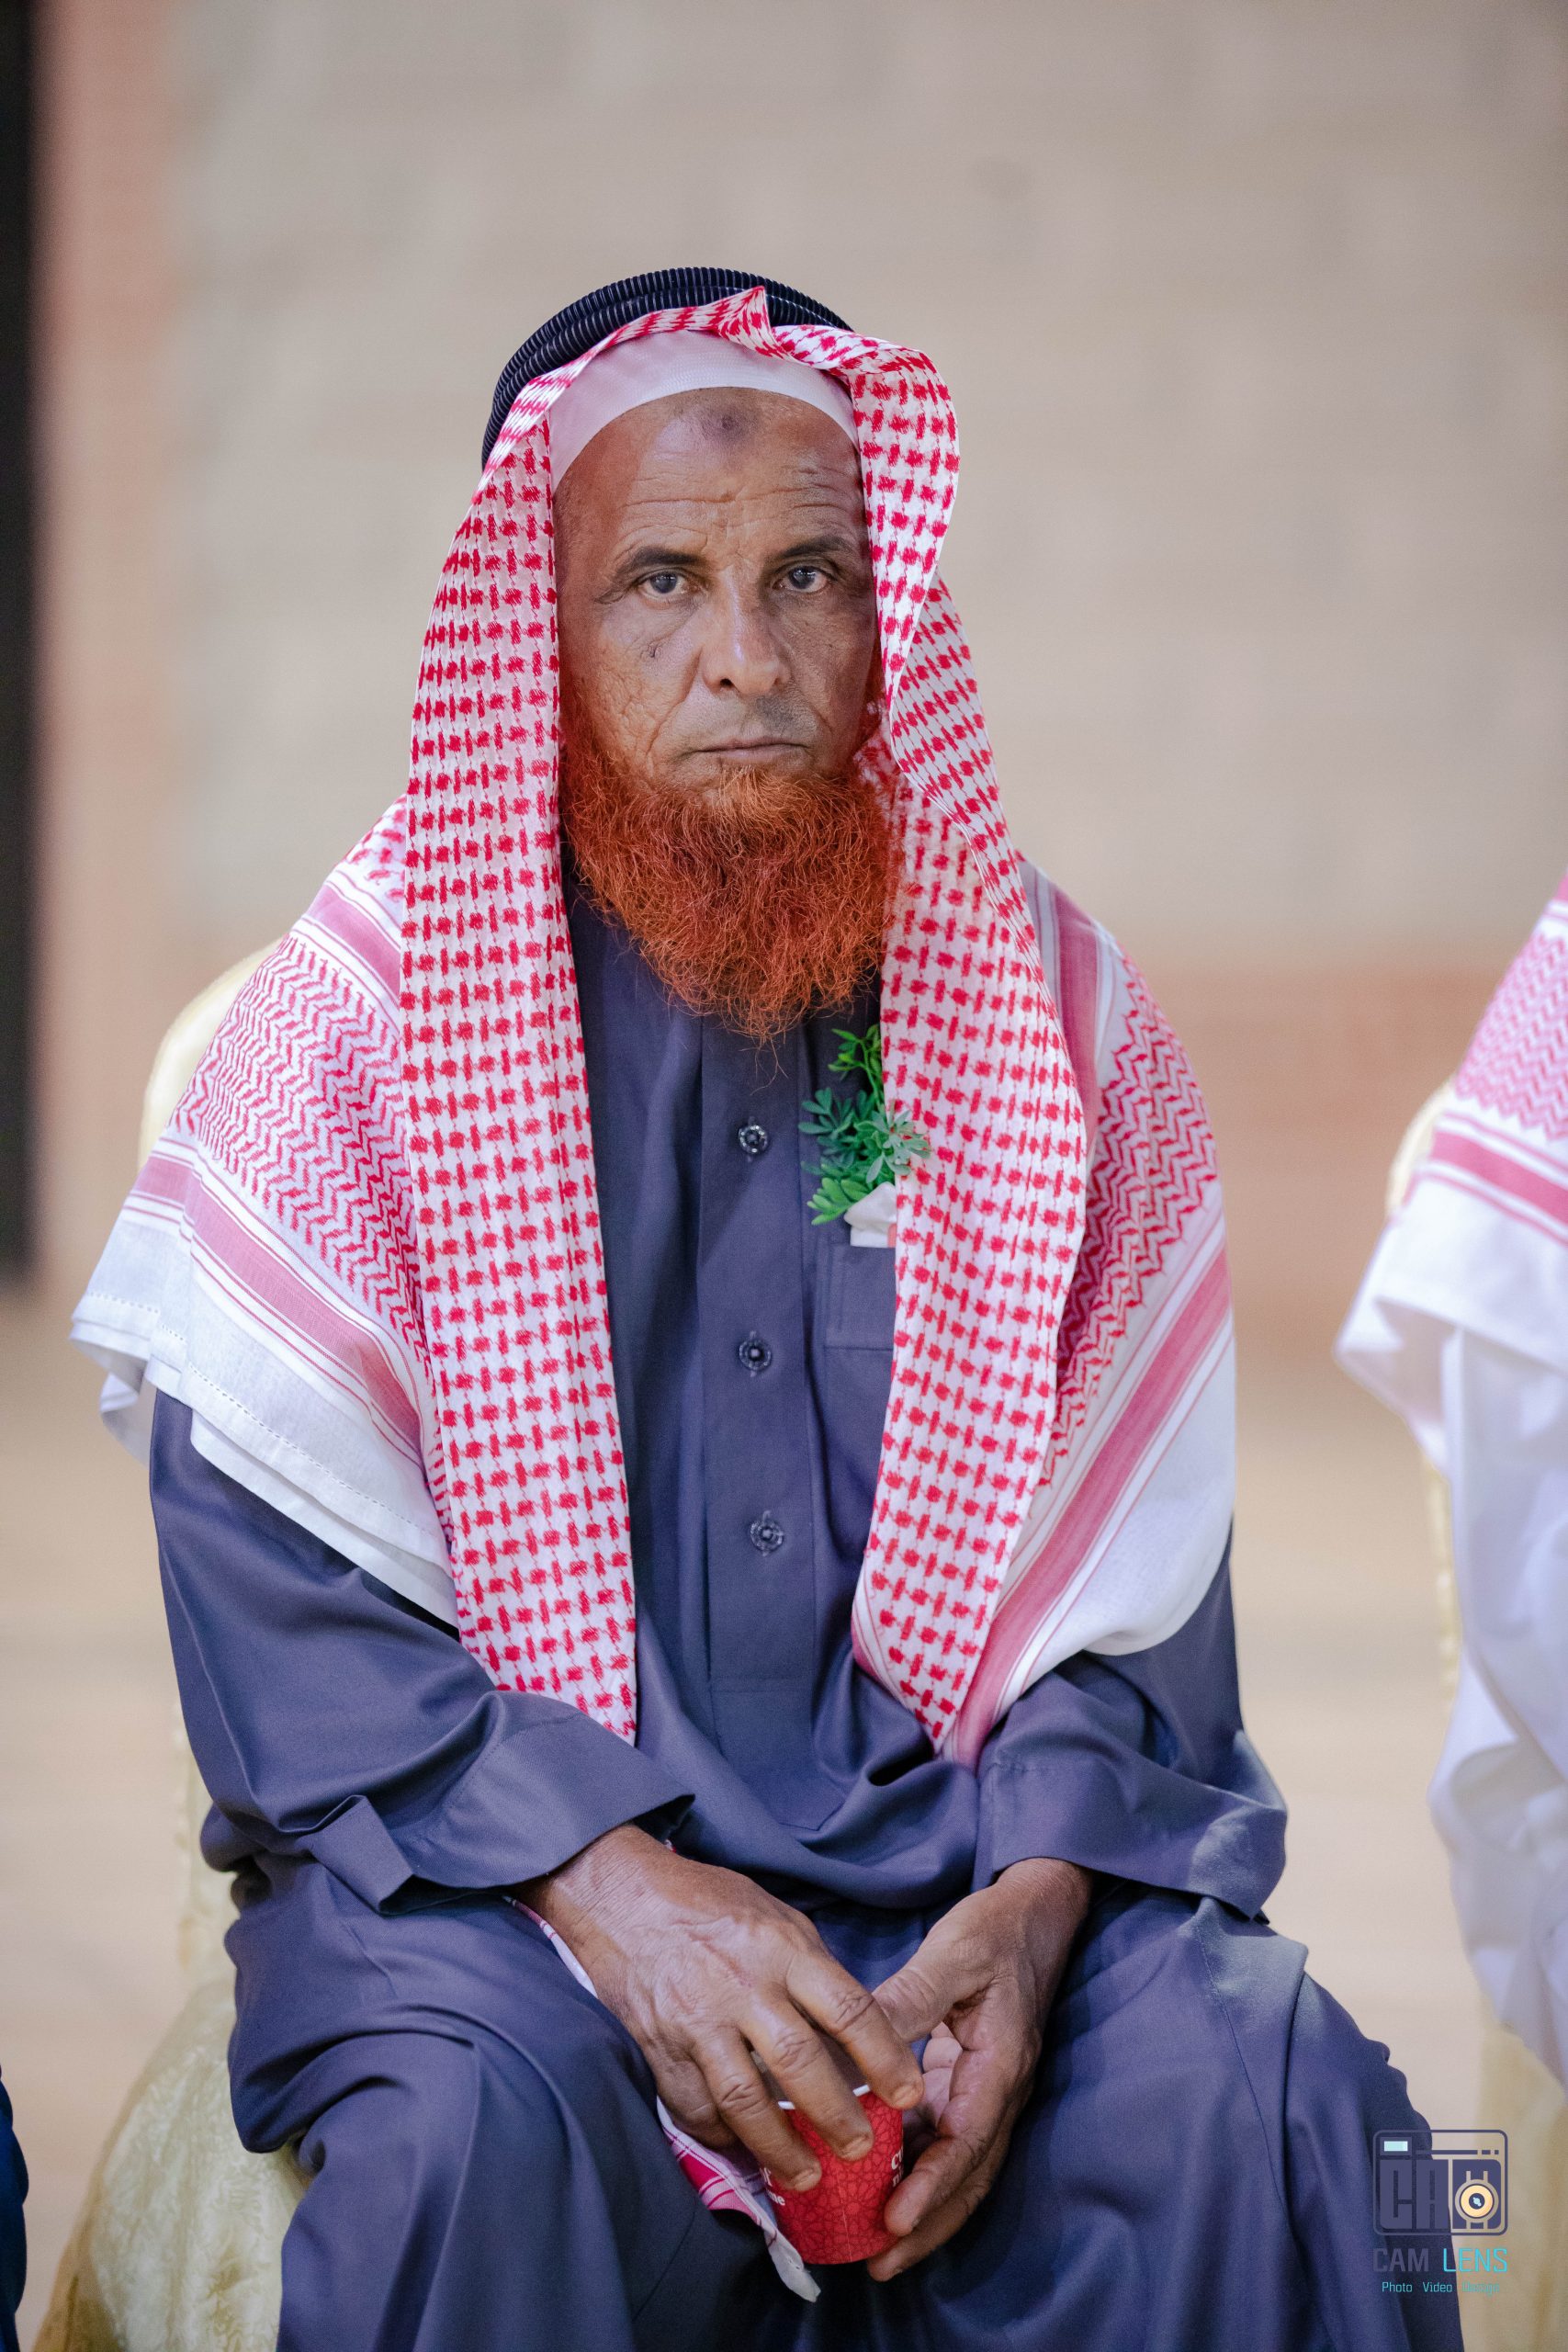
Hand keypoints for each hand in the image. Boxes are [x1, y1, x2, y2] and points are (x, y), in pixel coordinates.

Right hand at [518, 1825, 922, 2191]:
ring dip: (780, 2148)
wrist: (623, 1897)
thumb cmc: (709, 1901)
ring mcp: (696, 2021)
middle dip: (836, 2116)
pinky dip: (724, 2136)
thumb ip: (813, 1970)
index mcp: (782, 1948)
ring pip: (745, 2099)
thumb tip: (853, 2027)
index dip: (885, 2058)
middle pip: (800, 2062)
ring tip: (807, 2177)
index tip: (908, 2093)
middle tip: (861, 2150)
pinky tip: (746, 2150)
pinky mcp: (659, 2049)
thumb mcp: (776, 1917)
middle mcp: (742, 1986)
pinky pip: (695, 2107)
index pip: (848, 2009)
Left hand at [867, 1857, 1091, 2280]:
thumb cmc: (996, 1931)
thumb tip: (859, 2039)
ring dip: (922, 2208)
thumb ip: (909, 1998)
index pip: (966, 2142)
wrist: (1035, 1913)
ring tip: (873, 2245)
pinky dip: (916, 2170)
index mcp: (999, 2066)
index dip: (931, 2187)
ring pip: (957, 2168)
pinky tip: (878, 2185)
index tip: (895, 2221)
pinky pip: (944, 2139)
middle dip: (927, 2225)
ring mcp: (986, 2092)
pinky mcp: (969, 2083)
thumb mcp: (952, 1954)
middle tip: (878, 2263)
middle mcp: (998, 2091)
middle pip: (967, 2177)